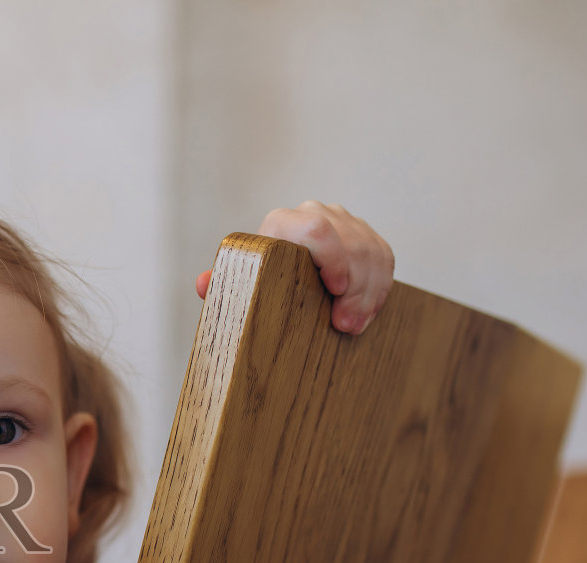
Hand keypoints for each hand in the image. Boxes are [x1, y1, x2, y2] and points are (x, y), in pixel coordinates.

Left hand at [195, 201, 394, 334]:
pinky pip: (383, 256)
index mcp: (282, 224)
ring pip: (370, 250)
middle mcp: (315, 213)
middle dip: (354, 286)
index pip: (315, 228)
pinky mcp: (365, 234)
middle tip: (346, 325)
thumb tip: (203, 283)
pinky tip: (368, 311)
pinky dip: (379, 286)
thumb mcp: (239, 283)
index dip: (331, 256)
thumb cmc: (256, 278)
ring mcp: (343, 221)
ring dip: (368, 291)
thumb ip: (221, 282)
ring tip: (355, 324)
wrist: (277, 268)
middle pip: (349, 241)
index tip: (334, 288)